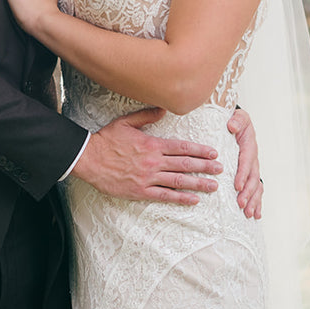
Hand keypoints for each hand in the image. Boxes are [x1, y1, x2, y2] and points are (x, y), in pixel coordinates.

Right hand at [72, 107, 222, 204]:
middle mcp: (153, 162)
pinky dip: (180, 198)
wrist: (89, 158)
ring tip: (213, 186)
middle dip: (205, 167)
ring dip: (198, 183)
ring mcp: (148, 178)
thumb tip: (164, 108)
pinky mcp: (140, 191)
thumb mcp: (126, 122)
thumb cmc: (107, 139)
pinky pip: (164, 196)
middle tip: (220, 169)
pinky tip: (193, 200)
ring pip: (178, 181)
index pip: (182, 147)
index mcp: (152, 144)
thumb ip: (147, 115)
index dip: (200, 150)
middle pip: (185, 164)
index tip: (213, 153)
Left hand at [229, 107, 262, 218]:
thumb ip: (236, 120)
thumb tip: (232, 126)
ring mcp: (254, 168)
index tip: (237, 186)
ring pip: (256, 187)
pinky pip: (256, 190)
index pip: (246, 161)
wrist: (238, 124)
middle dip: (248, 193)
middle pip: (253, 178)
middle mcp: (253, 159)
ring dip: (253, 201)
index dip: (243, 174)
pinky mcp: (251, 175)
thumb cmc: (236, 121)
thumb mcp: (238, 116)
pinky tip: (255, 215)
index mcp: (249, 146)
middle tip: (240, 204)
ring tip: (247, 213)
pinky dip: (257, 203)